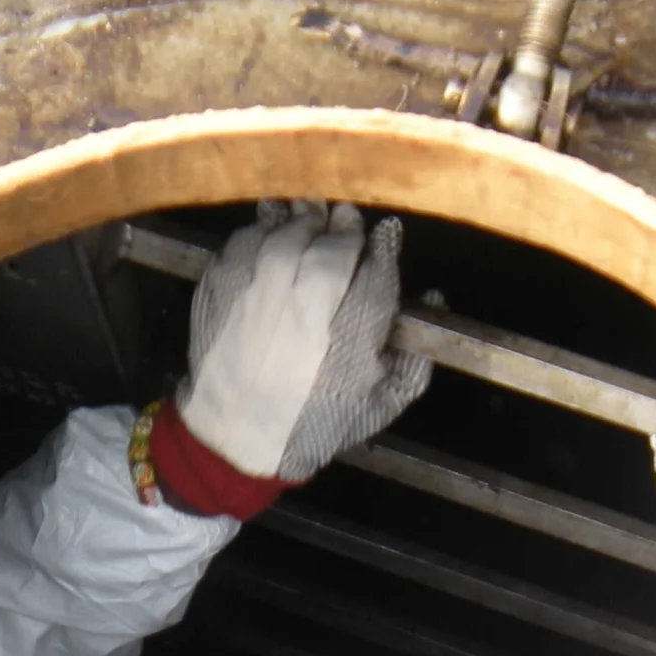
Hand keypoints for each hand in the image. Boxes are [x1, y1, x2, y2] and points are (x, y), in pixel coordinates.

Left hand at [154, 201, 432, 516]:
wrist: (237, 435)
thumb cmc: (315, 421)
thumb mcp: (382, 404)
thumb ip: (416, 355)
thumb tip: (434, 295)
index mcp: (349, 341)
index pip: (377, 273)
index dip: (384, 246)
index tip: (385, 234)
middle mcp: (303, 311)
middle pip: (331, 248)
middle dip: (344, 228)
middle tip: (346, 219)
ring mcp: (257, 296)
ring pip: (287, 235)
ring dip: (304, 221)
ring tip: (312, 220)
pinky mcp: (221, 290)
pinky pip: (245, 241)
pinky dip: (262, 230)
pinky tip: (272, 232)